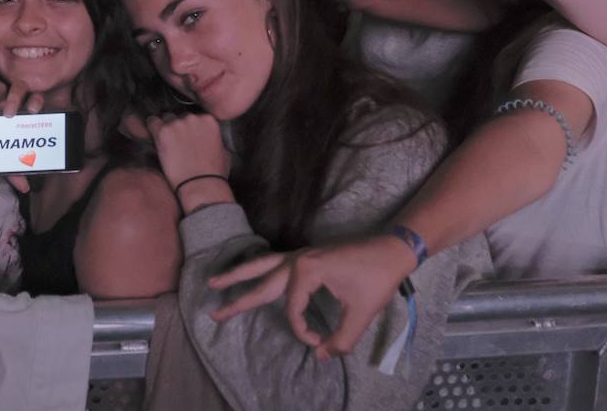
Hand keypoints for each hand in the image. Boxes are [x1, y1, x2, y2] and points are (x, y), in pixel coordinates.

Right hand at [0, 81, 43, 193]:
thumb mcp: (3, 158)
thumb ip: (14, 171)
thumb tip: (25, 188)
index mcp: (22, 112)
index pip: (34, 99)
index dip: (36, 100)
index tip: (33, 111)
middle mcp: (10, 101)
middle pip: (17, 90)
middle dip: (14, 99)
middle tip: (8, 114)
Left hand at [145, 113, 231, 210]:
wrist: (201, 185)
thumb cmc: (214, 173)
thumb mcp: (224, 152)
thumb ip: (216, 138)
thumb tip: (211, 138)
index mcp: (209, 120)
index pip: (195, 116)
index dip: (190, 127)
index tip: (188, 136)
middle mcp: (193, 117)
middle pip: (180, 116)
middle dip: (178, 127)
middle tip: (177, 142)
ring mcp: (177, 123)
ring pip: (166, 119)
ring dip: (166, 128)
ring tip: (166, 143)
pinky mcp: (163, 132)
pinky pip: (152, 123)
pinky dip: (151, 129)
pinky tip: (153, 138)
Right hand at [208, 234, 416, 357]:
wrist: (392, 249)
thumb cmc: (377, 278)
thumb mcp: (361, 313)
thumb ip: (341, 339)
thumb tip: (324, 356)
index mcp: (306, 271)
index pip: (292, 309)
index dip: (302, 331)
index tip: (319, 342)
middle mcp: (296, 259)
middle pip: (260, 281)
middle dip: (236, 298)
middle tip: (213, 313)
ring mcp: (299, 255)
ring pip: (261, 264)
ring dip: (238, 274)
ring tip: (213, 282)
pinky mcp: (305, 256)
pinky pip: (273, 261)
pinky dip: (257, 268)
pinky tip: (252, 273)